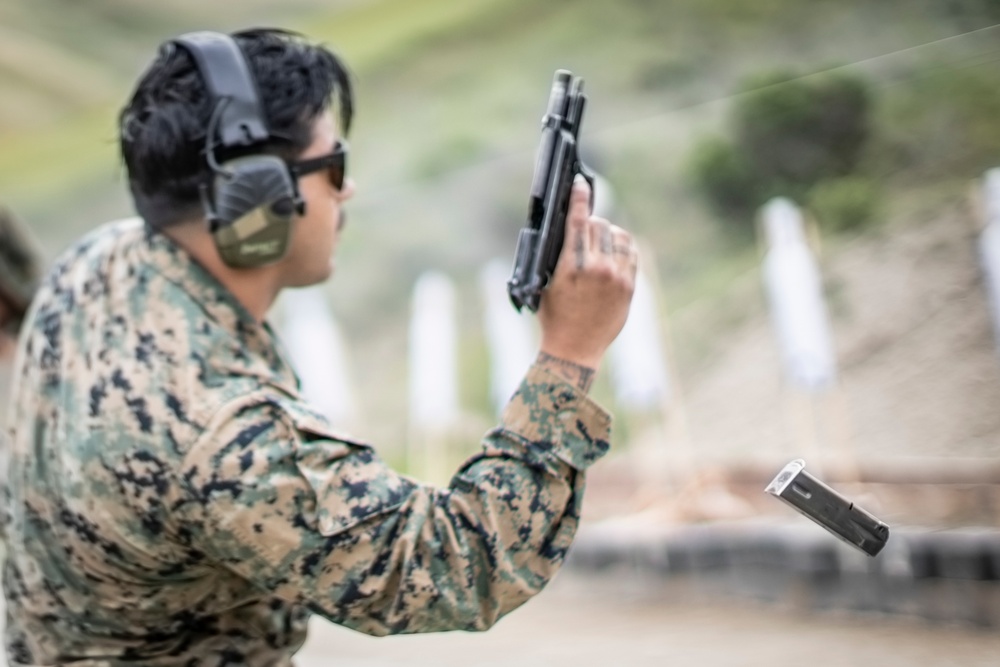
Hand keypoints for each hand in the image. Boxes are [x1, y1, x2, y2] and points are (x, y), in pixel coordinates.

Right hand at [536, 177, 636, 386]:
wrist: (575, 348)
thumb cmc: (554, 316)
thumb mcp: (547, 282)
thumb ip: (560, 254)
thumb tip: (569, 225)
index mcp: (571, 266)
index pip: (579, 221)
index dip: (579, 198)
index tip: (579, 183)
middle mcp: (597, 268)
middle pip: (599, 224)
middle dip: (591, 222)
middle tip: (584, 228)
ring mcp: (617, 277)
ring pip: (618, 235)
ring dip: (607, 233)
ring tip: (599, 242)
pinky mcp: (630, 286)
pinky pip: (631, 252)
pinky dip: (622, 247)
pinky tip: (614, 251)